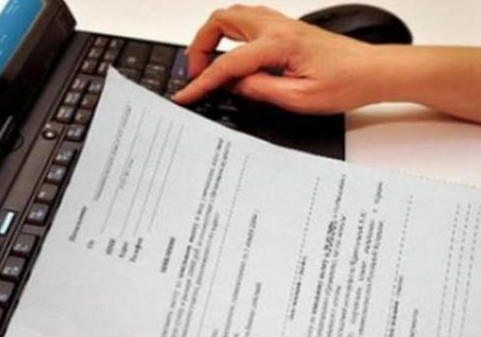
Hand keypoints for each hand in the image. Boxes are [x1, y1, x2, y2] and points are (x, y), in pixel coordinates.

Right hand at [172, 5, 381, 113]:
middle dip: (199, 46)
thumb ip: (259, 89)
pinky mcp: (286, 28)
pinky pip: (246, 20)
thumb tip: (232, 85)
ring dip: (213, 35)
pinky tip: (232, 53)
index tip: (186, 94)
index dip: (201, 81)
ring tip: (209, 63)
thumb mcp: (299, 98)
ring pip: (232, 15)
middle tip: (197, 73)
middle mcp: (277, 27)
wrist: (374, 71)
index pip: (227, 63)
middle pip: (220, 21)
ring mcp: (281, 23)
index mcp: (278, 44)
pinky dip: (229, 34)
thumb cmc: (347, 83)